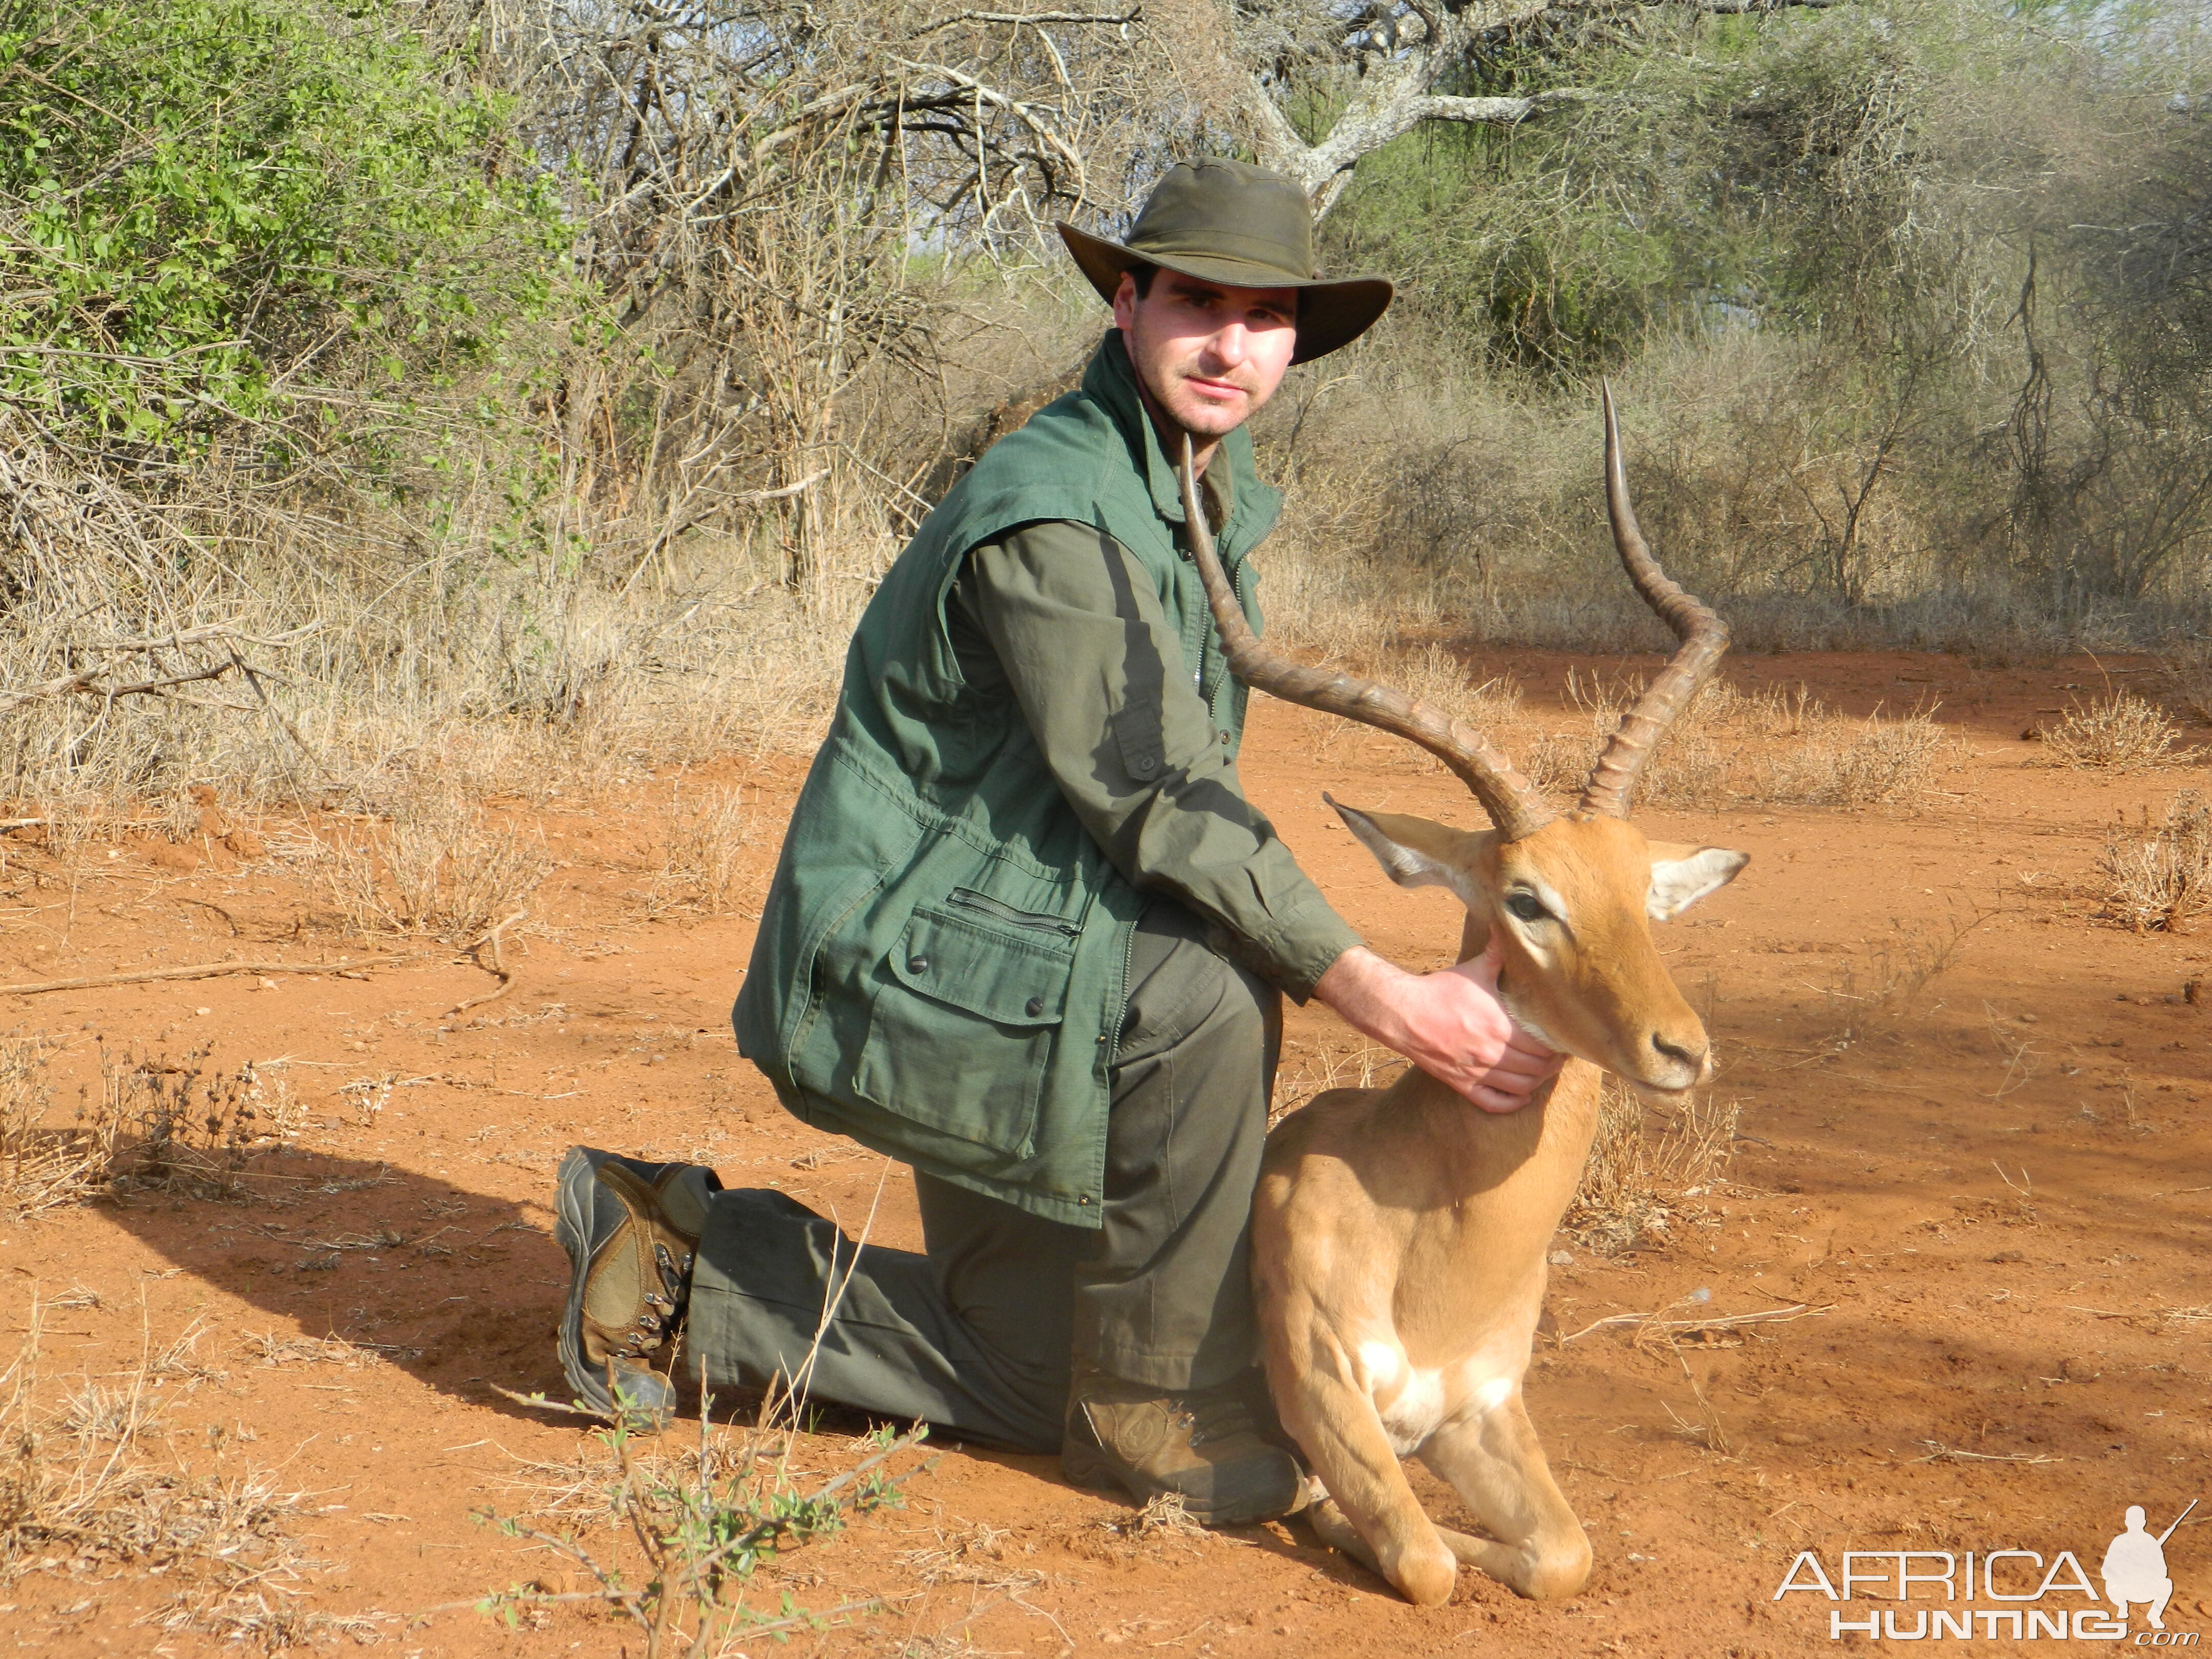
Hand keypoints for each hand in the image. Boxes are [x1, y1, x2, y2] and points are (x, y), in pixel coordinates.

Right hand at [1311, 942, 1563, 1112]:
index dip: (1558, 1046)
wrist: (1404, 1013)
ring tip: (1543, 1073)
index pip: (1544, 1046)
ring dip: (1537, 1082)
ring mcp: (1478, 1071)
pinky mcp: (1463, 1084)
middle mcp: (1494, 1052)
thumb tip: (1509, 929)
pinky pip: (1495, 1103)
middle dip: (1552, 1065)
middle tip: (1557, 1057)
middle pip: (1538, 1069)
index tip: (1563, 1041)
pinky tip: (1521, 1096)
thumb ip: (1497, 954)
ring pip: (1521, 1088)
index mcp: (1501, 1025)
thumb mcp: (1474, 969)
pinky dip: (1513, 1103)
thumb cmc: (1441, 990)